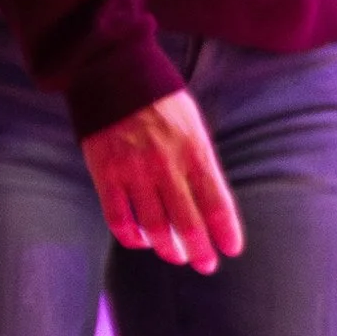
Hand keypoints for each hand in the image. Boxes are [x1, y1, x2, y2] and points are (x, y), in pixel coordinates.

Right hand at [81, 90, 244, 274]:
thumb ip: (201, 161)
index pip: (217, 203)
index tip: (232, 249)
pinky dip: (131, 237)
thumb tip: (213, 204)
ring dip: (169, 249)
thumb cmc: (159, 99)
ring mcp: (133, 170)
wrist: (113, 71)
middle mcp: (165, 163)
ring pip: (154, 227)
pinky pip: (118, 219)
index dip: (226, 232)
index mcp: (194, 149)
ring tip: (177, 257)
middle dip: (201, 251)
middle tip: (206, 265)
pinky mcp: (105, 173)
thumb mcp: (192, 123)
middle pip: (188, 223)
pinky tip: (141, 242)